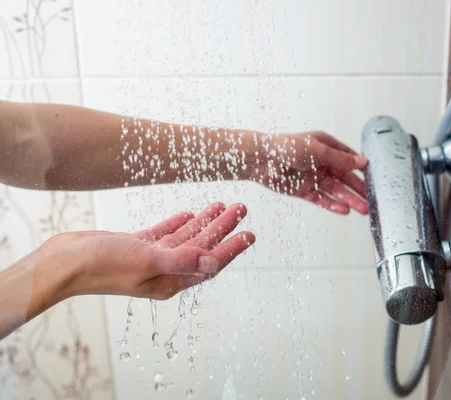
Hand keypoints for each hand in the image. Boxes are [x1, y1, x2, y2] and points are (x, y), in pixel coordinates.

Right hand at [38, 202, 254, 301]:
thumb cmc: (101, 266)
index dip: (232, 248)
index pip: (210, 262)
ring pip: (186, 238)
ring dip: (204, 221)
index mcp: (171, 280)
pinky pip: (164, 234)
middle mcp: (164, 271)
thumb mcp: (145, 261)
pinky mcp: (136, 247)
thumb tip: (213, 262)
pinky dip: (178, 223)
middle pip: (202, 246)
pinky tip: (190, 213)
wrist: (63, 263)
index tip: (251, 234)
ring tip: (222, 204)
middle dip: (223, 228)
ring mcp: (150, 258)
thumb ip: (181, 260)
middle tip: (241, 208)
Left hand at [250, 131, 368, 214]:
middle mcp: (321, 162)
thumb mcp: (318, 150)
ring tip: (363, 210)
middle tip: (372, 201)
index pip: (349, 158)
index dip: (362, 169)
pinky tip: (344, 210)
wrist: (261, 159)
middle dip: (358, 189)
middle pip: (345, 178)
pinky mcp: (303, 190)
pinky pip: (322, 199)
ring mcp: (313, 177)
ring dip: (349, 200)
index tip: (376, 179)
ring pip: (335, 191)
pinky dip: (333, 205)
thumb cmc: (287, 147)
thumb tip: (363, 162)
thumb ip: (341, 159)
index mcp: (326, 146)